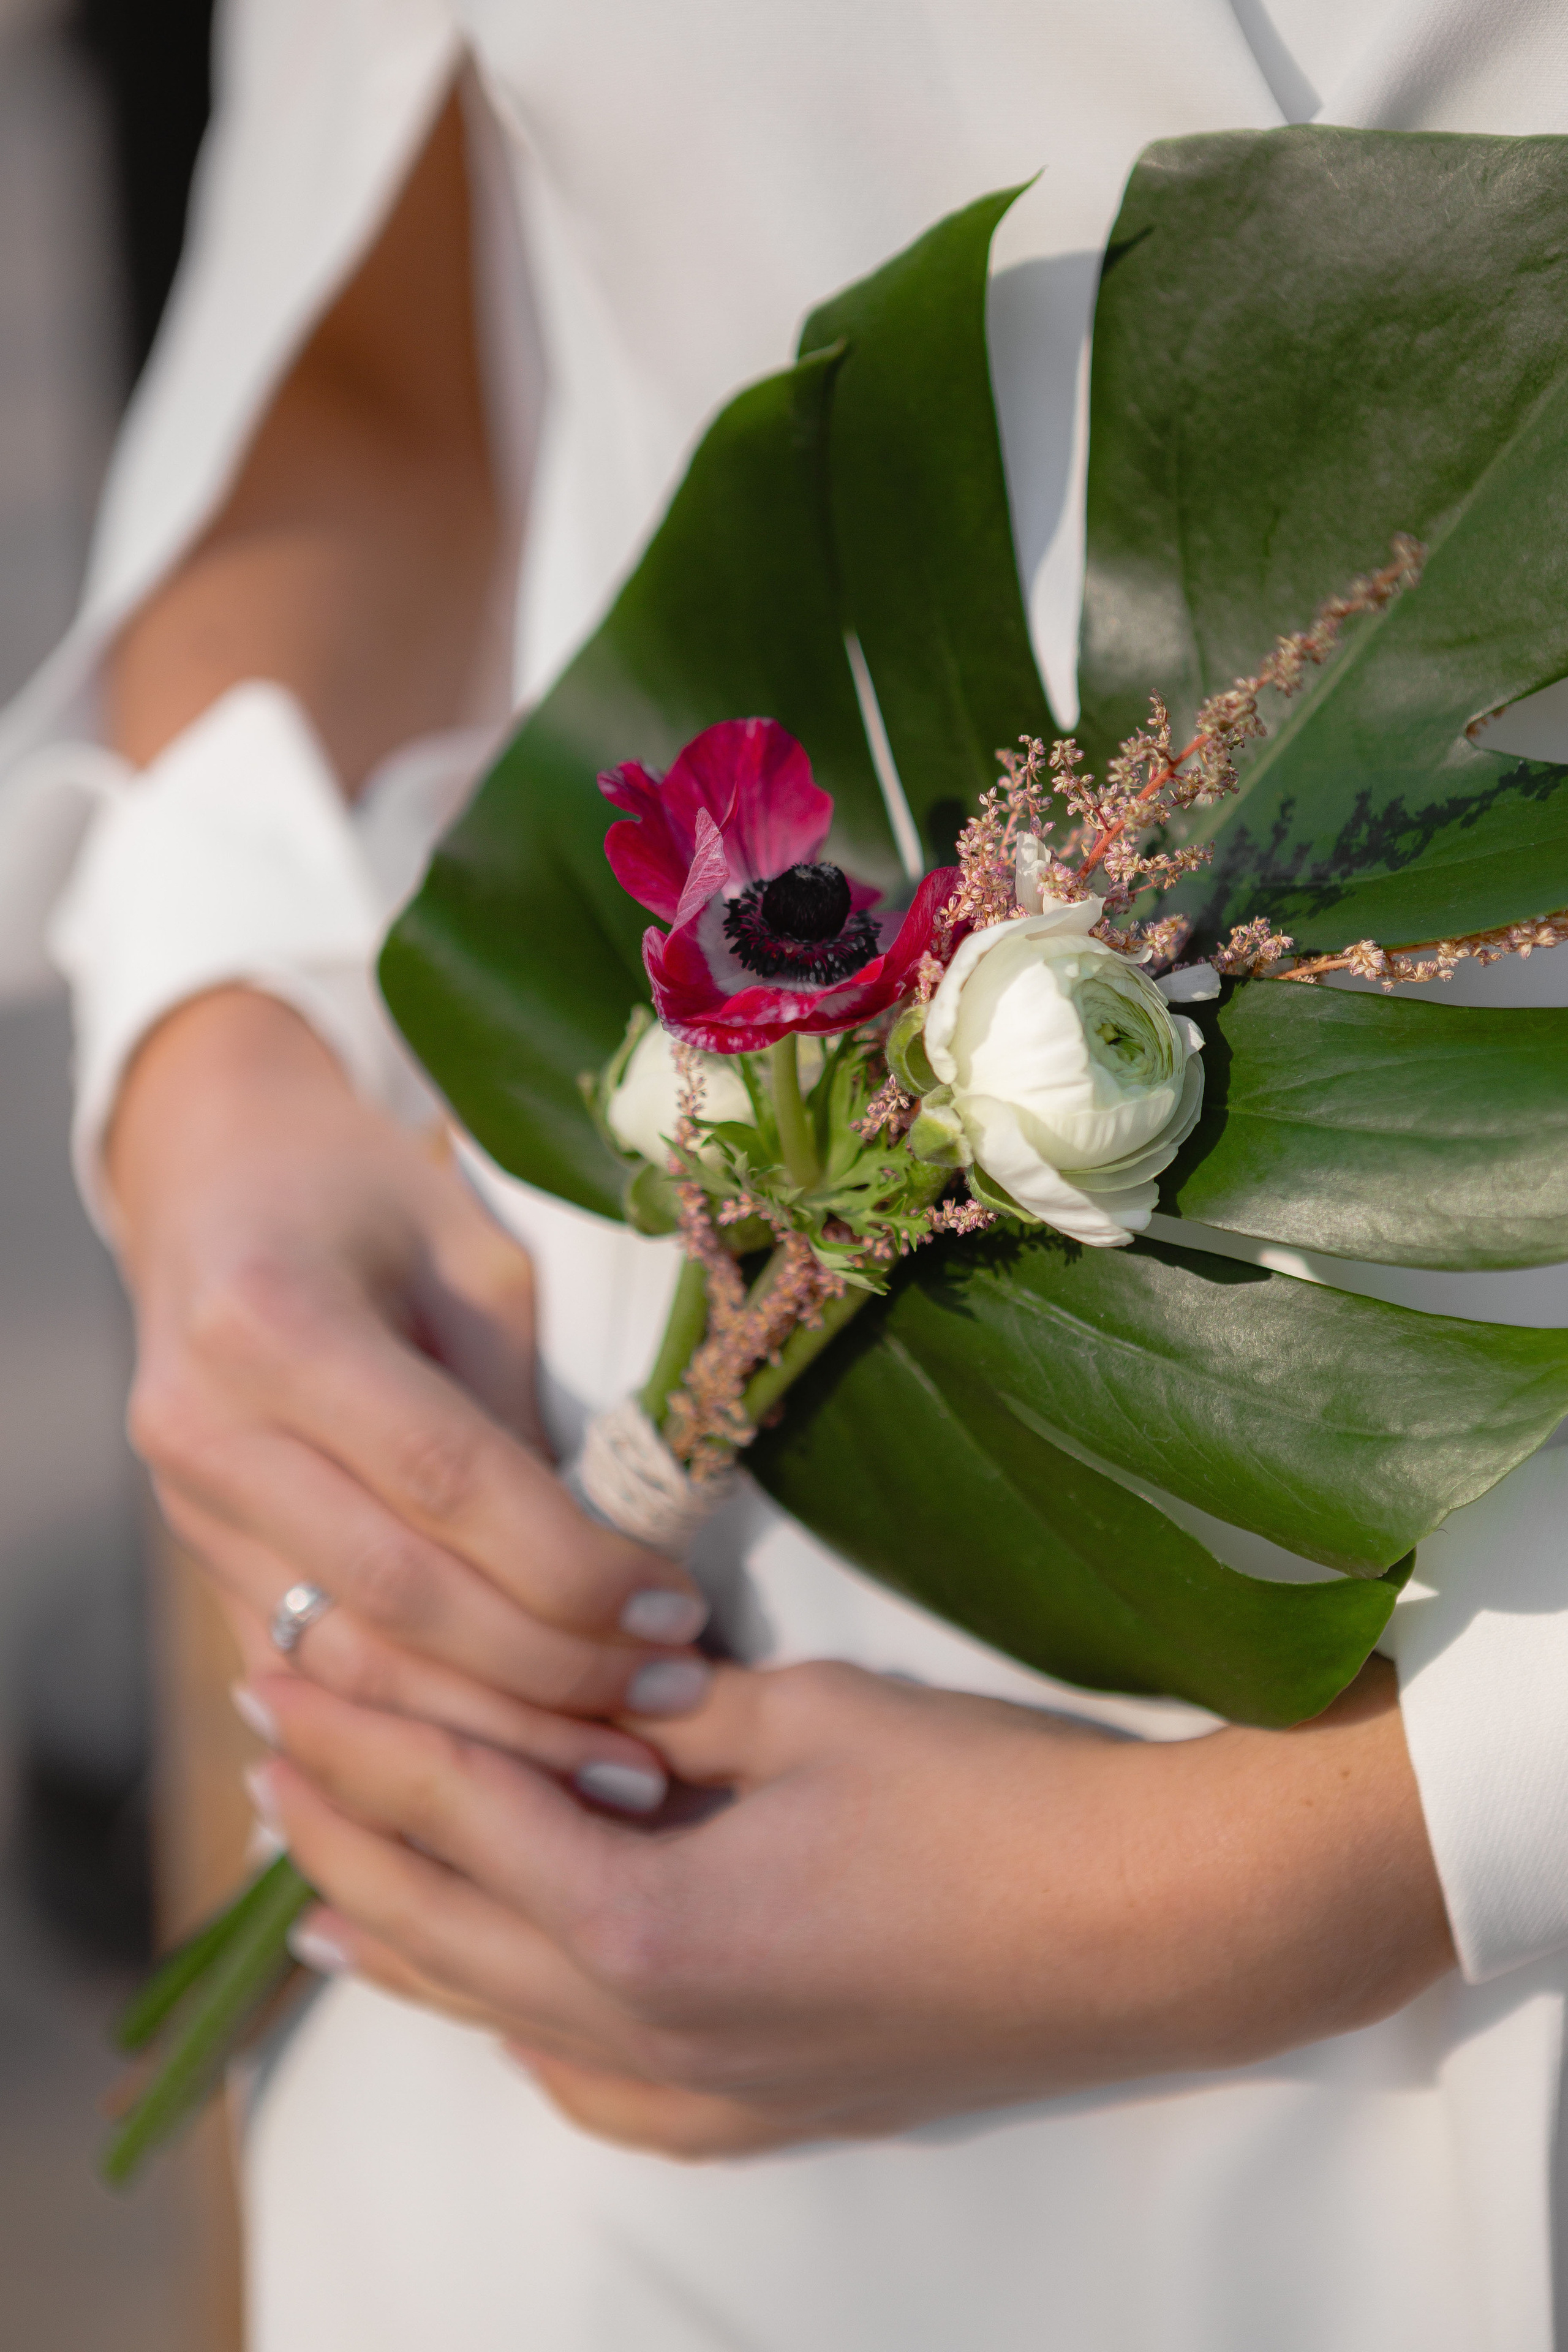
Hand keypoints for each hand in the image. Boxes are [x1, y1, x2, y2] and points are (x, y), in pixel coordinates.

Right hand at [110, 987, 714, 1808]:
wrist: (211, 1181)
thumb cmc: (367, 1194)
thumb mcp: (470, 1256)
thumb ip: (519, 1404)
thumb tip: (606, 1564)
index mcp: (273, 1320)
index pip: (445, 1480)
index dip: (570, 1566)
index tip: (676, 1613)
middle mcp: (205, 1427)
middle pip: (396, 1595)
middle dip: (549, 1673)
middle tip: (675, 1706)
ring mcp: (184, 1506)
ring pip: (347, 1664)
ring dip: (492, 1733)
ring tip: (620, 1765)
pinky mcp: (196, 1558)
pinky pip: (311, 1673)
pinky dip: (418, 1732)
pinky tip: (516, 1764)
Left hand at [242, 1651, 1454, 2156]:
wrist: (1154, 1935)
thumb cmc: (993, 1808)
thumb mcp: (812, 1718)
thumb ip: (668, 1709)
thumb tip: (586, 1680)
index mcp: (641, 1927)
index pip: (447, 1809)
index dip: (356, 1728)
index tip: (285, 1663)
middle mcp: (641, 2038)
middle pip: (435, 1923)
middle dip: (338, 1825)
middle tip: (269, 1742)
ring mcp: (694, 2094)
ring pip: (488, 2012)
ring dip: (396, 1929)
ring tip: (317, 1872)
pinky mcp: (749, 2111)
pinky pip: (572, 2069)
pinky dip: (498, 2009)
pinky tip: (479, 1980)